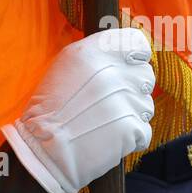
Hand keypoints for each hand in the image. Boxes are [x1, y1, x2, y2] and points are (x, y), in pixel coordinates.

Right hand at [2, 27, 154, 192]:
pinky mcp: (133, 127)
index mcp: (94, 52)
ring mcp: (126, 100)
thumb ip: (97, 55)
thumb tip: (125, 54)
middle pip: (145, 75)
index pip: (136, 42)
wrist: (44, 149)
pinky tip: (110, 137)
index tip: (129, 67)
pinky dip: (131, 138)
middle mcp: (113, 72)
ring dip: (131, 114)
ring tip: (106, 122)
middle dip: (133, 89)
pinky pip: (144, 130)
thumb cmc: (51, 109)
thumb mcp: (65, 66)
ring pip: (146, 104)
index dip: (135, 58)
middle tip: (110, 103)